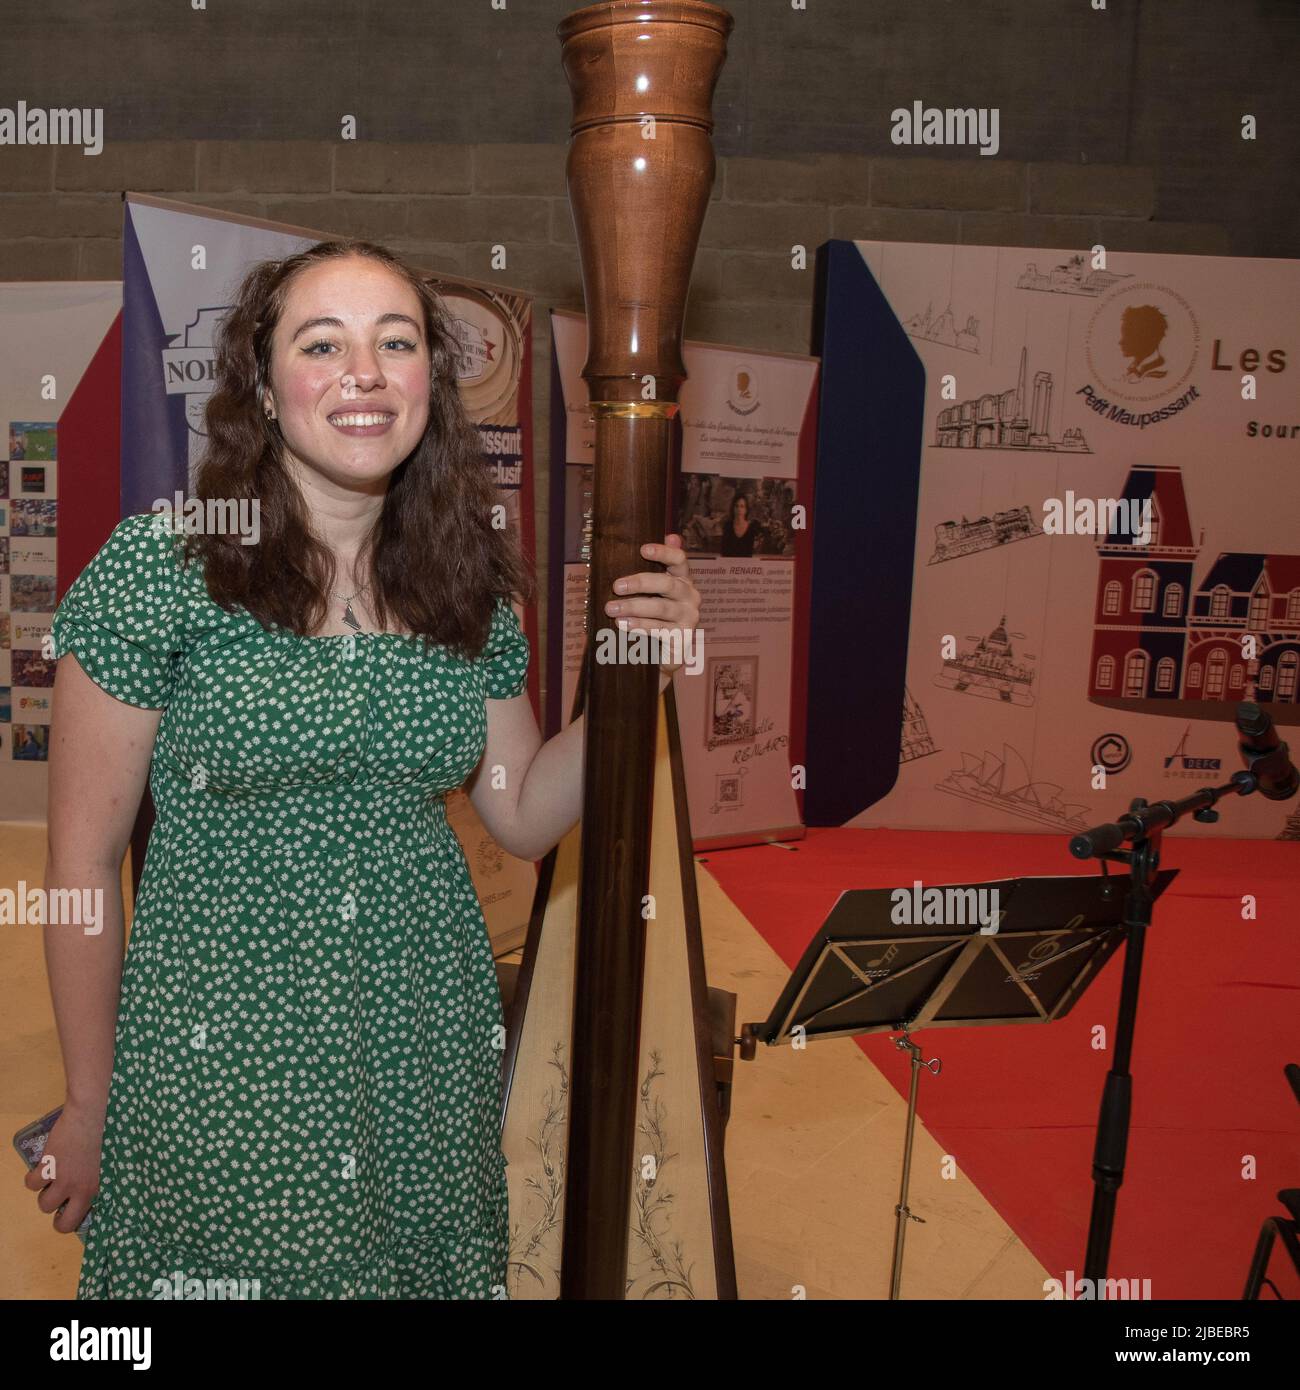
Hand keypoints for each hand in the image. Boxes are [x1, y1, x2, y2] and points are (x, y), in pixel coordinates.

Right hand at [23, 1102, 103, 1234]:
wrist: (97, 1108)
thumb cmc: (114, 1127)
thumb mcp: (118, 1156)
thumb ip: (109, 1174)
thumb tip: (101, 1183)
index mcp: (103, 1187)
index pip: (89, 1219)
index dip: (79, 1217)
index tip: (78, 1208)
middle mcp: (82, 1189)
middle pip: (63, 1224)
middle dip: (60, 1216)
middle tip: (62, 1200)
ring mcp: (64, 1179)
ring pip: (44, 1205)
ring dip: (46, 1194)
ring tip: (54, 1179)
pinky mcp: (49, 1165)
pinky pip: (31, 1183)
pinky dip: (32, 1177)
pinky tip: (42, 1167)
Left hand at [605, 534, 701, 679]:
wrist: (665, 649)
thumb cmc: (656, 612)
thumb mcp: (654, 590)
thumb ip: (656, 566)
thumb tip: (670, 537)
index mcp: (683, 578)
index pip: (679, 559)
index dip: (663, 552)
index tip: (643, 549)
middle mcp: (690, 595)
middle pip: (667, 584)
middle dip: (640, 584)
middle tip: (616, 587)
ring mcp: (689, 616)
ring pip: (661, 608)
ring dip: (633, 607)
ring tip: (611, 609)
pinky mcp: (683, 636)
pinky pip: (660, 629)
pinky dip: (639, 626)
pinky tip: (622, 625)